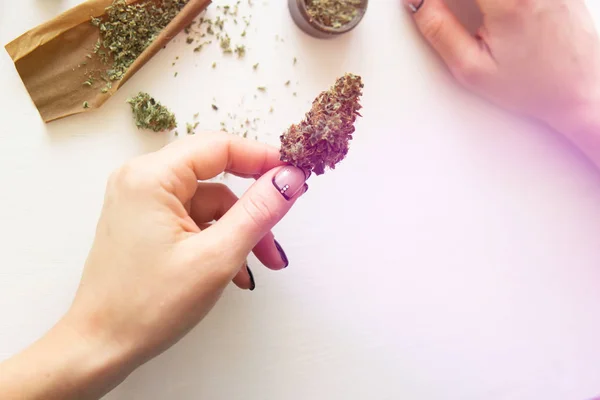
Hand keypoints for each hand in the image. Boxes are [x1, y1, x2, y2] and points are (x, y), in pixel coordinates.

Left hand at [0, 133, 308, 398]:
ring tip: (257, 268)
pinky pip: (194, 222)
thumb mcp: (216, 257)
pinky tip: (235, 273)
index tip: (295, 177)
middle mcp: (142, 181)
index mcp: (151, 177)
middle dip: (252, 210)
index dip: (262, 159)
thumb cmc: (148, 306)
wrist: (100, 348)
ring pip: (209, 205)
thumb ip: (258, 212)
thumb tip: (290, 178)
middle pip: (215, 178)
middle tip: (278, 236)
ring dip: (238, 233)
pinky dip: (217, 242)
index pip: (219, 146)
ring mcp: (142, 204)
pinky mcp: (145, 225)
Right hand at [403, 0, 599, 135]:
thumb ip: (438, 29)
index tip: (420, 2)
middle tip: (439, 7)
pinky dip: (493, 1)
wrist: (580, 89)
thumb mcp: (472, 68)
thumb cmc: (531, 85)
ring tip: (469, 13)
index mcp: (508, 1)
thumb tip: (416, 1)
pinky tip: (488, 12)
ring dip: (472, 1)